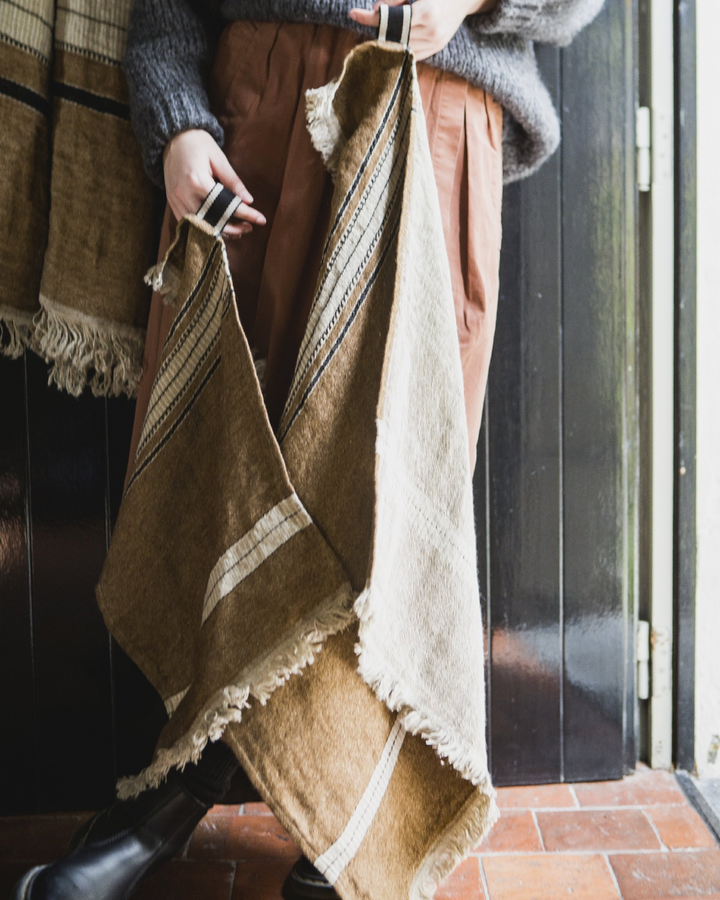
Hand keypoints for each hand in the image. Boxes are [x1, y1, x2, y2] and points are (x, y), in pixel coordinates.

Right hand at [162, 129, 265, 238]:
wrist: (172, 138)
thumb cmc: (198, 143)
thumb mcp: (219, 158)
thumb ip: (233, 181)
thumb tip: (249, 200)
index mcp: (197, 180)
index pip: (227, 205)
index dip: (246, 214)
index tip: (262, 220)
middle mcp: (185, 194)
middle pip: (213, 222)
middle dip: (234, 229)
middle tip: (249, 228)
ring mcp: (176, 201)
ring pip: (201, 227)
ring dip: (221, 231)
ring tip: (238, 230)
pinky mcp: (172, 203)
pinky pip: (190, 224)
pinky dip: (206, 229)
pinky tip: (220, 228)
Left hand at [348, 0, 497, 60]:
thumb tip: (375, 11)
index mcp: (428, 12)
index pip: (391, 20)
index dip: (370, 18)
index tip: (353, 14)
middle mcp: (432, 31)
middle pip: (394, 35)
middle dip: (378, 28)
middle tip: (368, 19)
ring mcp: (435, 43)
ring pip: (400, 46)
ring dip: (388, 37)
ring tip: (385, 25)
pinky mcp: (436, 48)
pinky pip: (410, 50)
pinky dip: (399, 44)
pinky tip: (395, 35)